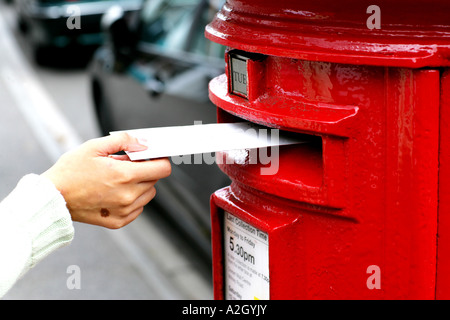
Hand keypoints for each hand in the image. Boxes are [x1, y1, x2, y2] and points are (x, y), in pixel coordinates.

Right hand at [42, 133, 170, 228]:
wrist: (53, 198)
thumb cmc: (70, 172)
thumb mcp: (95, 147)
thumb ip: (124, 141)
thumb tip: (143, 142)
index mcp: (124, 175)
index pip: (163, 169)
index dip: (160, 160)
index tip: (154, 157)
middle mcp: (128, 195)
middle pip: (155, 180)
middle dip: (145, 170)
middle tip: (125, 166)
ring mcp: (124, 210)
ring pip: (148, 194)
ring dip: (140, 185)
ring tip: (118, 180)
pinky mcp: (119, 221)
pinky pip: (138, 208)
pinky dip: (132, 199)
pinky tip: (115, 193)